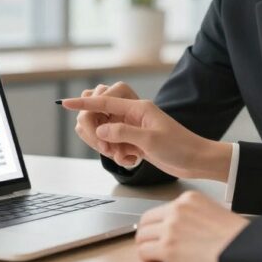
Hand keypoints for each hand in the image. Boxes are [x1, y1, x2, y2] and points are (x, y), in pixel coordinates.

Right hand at [60, 95, 232, 180]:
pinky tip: (132, 160)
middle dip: (96, 134)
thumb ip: (122, 133)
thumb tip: (100, 130)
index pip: (103, 101)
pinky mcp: (133, 140)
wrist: (196, 160)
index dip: (83, 103)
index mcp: (137, 107)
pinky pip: (113, 144)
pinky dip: (117, 154)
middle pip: (99, 117)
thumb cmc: (180, 147)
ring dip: (107, 147)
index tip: (65, 103)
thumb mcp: (150, 140)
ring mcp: (132, 127)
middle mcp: (132, 114)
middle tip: (108, 150)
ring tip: (125, 156)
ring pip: (104, 133)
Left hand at [135, 191, 248, 261]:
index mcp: (188, 199)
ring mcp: (170, 228)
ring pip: (141, 236)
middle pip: (146, 221)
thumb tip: (183, 229)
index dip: (157, 225)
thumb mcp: (214, 212)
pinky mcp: (167, 247)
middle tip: (151, 246)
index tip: (159, 234)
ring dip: (146, 247)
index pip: (161, 209)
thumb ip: (194, 215)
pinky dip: (147, 260)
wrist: (244, 248)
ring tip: (156, 258)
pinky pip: (144, 252)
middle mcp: (176, 209)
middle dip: (146, 235)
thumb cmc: (237, 236)